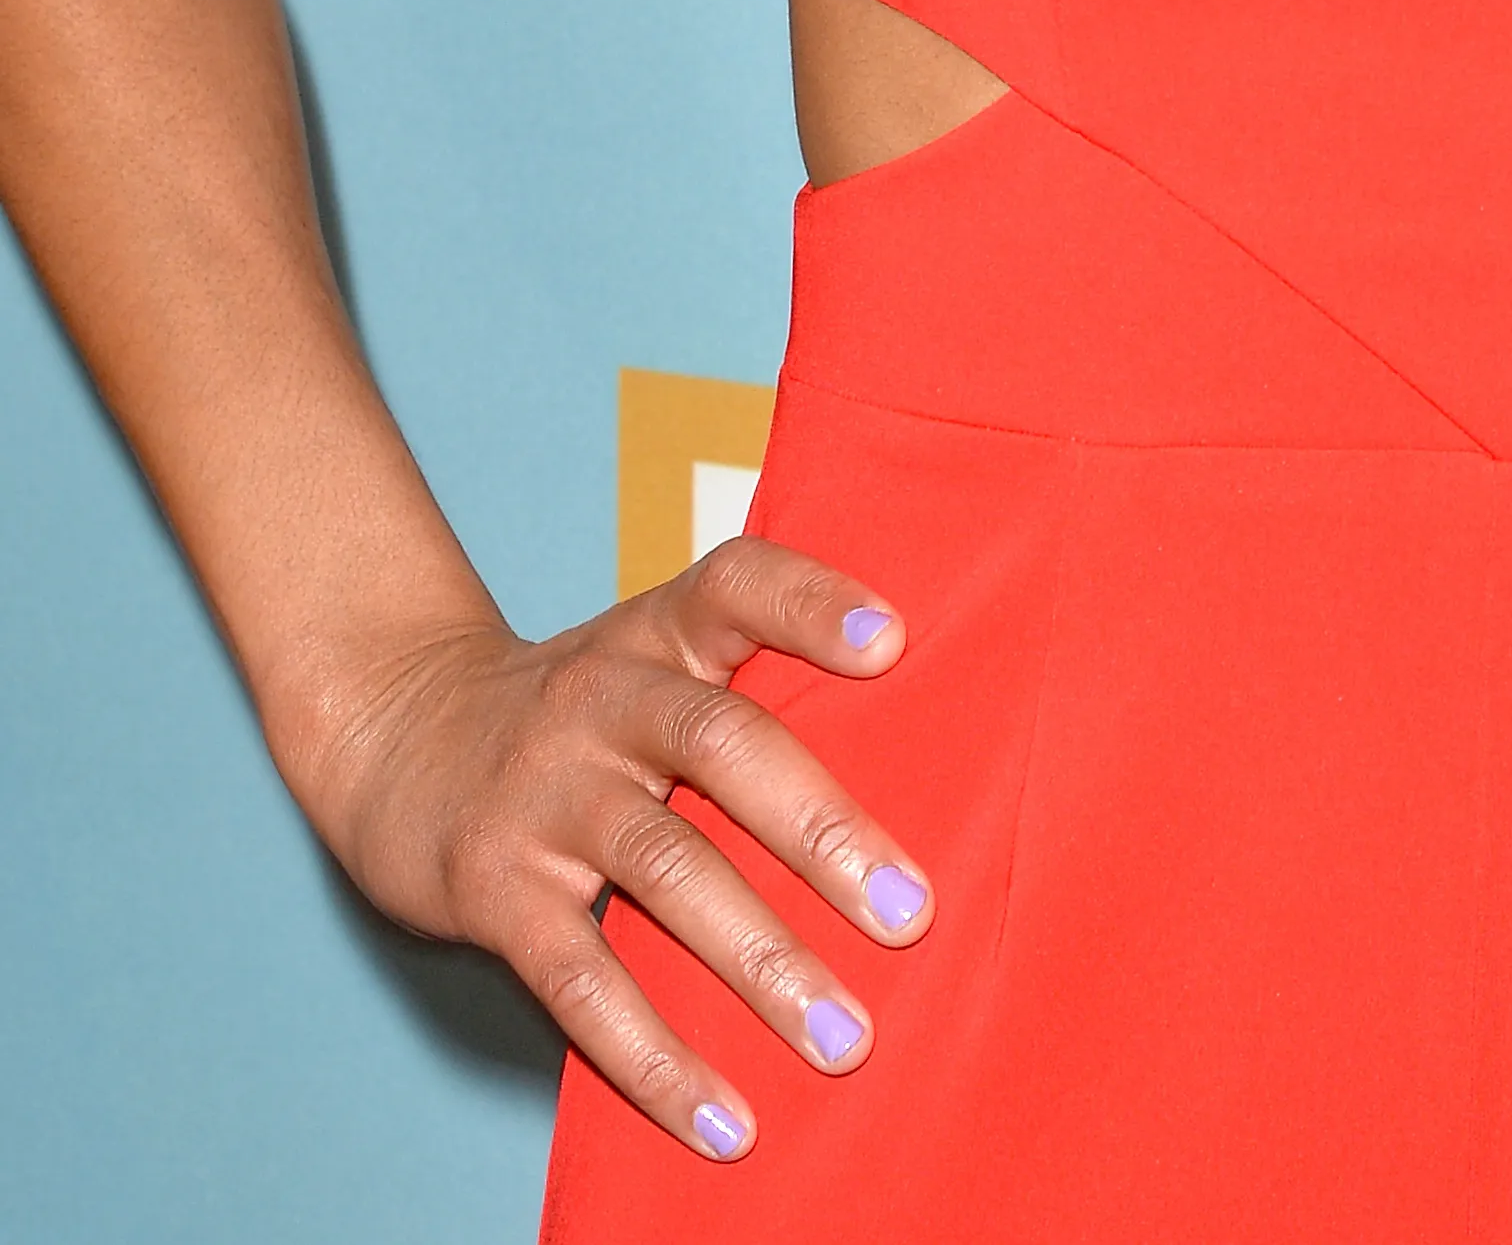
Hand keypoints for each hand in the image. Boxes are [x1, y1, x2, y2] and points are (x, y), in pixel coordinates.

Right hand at [306, 538, 933, 1162]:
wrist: (397, 739)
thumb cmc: (575, 715)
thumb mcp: (647, 664)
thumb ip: (751, 697)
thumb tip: (920, 779)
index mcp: (656, 637)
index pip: (737, 585)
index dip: (813, 601)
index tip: (894, 642)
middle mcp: (602, 698)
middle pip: (722, 745)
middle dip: (822, 831)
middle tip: (910, 914)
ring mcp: (545, 792)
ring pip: (666, 871)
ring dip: (762, 963)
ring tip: (843, 1038)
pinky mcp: (494, 889)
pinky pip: (582, 980)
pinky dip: (656, 1059)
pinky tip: (724, 1120)